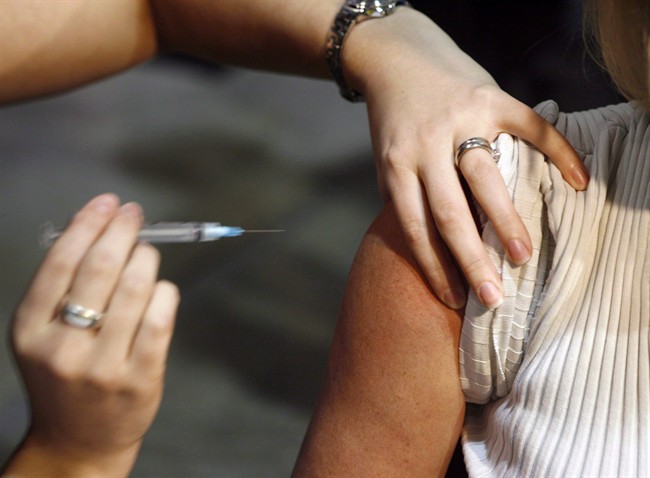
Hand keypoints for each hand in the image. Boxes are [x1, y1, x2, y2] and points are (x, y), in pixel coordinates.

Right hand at [5, 194, 178, 477]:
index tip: (107, 202)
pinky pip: (160, 318)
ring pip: (136, 288)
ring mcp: (103, 365)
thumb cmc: (64, 375)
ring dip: (146, 257)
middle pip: (101, 268)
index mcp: (30, 329)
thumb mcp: (42, 334)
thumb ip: (62, 288)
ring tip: (146, 251)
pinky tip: (161, 287)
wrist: (78, 439)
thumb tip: (99, 228)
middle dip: (122, 230)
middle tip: (133, 213)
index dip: (88, 223)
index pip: (61, 261)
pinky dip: (165, 291)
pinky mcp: (140, 378)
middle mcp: (62, 346)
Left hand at [343, 8, 588, 308]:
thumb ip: (401, 197)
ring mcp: (461, 120)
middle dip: (472, 259)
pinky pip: (531, 127)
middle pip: (450, 212)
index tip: (453, 301)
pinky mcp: (491, 98)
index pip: (416, 227)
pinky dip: (559, 152)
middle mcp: (426, 145)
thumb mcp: (386, 160)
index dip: (435, 267)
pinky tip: (578, 181)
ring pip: (487, 178)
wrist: (396, 58)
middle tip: (493, 296)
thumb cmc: (393, 120)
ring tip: (523, 256)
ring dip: (507, 220)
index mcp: (397, 165)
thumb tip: (425, 244)